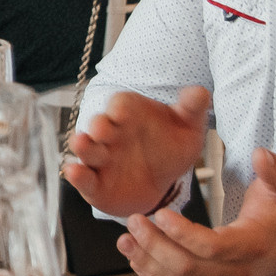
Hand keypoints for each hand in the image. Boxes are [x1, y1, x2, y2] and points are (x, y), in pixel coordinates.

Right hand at [65, 87, 210, 217]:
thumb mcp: (187, 128)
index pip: (120, 104)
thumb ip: (192, 108)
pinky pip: (82, 178)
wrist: (159, 183)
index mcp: (129, 113)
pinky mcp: (93, 182)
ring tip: (82, 144)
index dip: (118, 108)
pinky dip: (76, 175)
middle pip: (98, 124)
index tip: (121, 113)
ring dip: (82, 145)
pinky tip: (75, 172)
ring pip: (86, 148)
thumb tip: (200, 91)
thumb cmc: (169, 148)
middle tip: (102, 130)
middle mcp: (110, 133)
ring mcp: (99, 157)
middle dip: (98, 126)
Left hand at [117, 146, 275, 275]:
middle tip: (135, 222)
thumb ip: (273, 171)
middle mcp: (236, 273)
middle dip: (155, 246)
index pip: (212, 248)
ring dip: (147, 263)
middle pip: (187, 269)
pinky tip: (136, 260)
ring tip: (125, 241)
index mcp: (251, 246)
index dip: (182, 234)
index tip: (160, 213)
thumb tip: (260, 154)